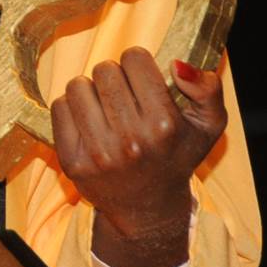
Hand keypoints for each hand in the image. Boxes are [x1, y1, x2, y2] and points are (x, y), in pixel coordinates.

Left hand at [49, 47, 227, 266]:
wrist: (148, 209)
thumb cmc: (176, 157)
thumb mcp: (208, 125)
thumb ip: (207, 89)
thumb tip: (176, 65)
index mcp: (164, 125)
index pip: (134, 58)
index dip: (138, 65)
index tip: (142, 82)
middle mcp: (131, 140)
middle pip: (104, 69)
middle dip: (114, 78)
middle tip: (123, 98)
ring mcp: (98, 153)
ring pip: (78, 86)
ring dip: (91, 92)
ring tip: (105, 110)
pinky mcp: (71, 162)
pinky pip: (59, 107)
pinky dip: (71, 109)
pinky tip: (89, 124)